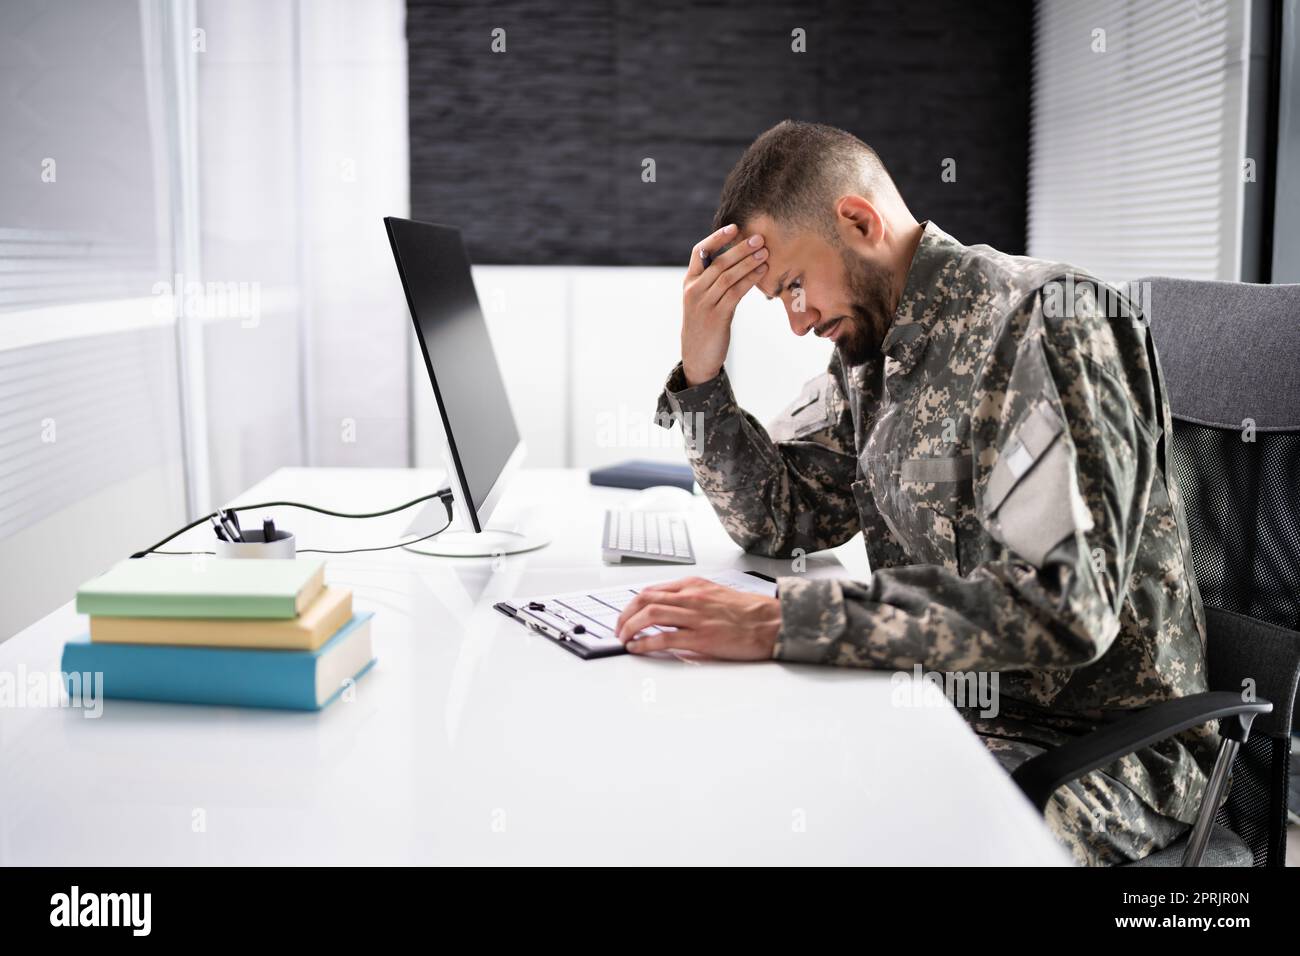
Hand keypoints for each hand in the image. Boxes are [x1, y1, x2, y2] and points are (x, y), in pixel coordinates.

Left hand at [615, 577, 781, 659]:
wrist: (772, 623)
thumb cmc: (747, 612)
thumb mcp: (715, 594)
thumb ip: (691, 599)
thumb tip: (668, 610)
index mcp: (694, 586)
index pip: (652, 590)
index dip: (632, 605)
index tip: (625, 616)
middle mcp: (691, 597)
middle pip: (645, 600)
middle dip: (624, 615)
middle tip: (618, 629)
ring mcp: (695, 617)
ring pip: (650, 615)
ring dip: (629, 628)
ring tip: (623, 639)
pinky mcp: (701, 637)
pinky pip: (664, 638)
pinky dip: (645, 643)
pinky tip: (637, 648)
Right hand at [681, 224, 768, 385]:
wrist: (697, 357)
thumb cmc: (705, 325)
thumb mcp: (703, 300)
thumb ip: (713, 281)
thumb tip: (736, 260)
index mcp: (689, 282)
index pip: (700, 252)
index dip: (717, 238)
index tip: (734, 228)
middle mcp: (694, 290)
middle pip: (718, 262)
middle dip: (740, 249)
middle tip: (759, 238)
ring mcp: (704, 303)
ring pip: (728, 276)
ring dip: (748, 263)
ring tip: (765, 253)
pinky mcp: (716, 316)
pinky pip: (735, 293)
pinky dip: (749, 280)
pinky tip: (761, 273)